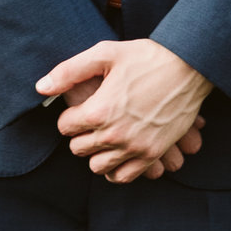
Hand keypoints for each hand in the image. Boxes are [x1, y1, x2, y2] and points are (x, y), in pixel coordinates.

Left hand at [37, 38, 210, 182]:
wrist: (189, 66)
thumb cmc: (146, 56)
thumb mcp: (104, 54)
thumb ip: (69, 71)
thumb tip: (41, 88)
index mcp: (99, 110)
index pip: (64, 127)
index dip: (69, 116)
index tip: (81, 107)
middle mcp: (115, 134)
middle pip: (78, 149)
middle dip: (80, 134)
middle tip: (92, 120)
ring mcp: (135, 148)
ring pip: (97, 167)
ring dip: (96, 153)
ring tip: (104, 136)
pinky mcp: (153, 155)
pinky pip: (123, 177)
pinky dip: (115, 169)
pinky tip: (117, 152)